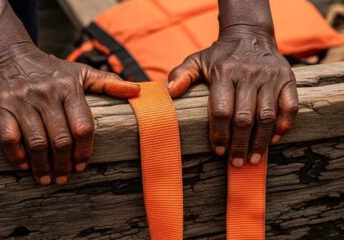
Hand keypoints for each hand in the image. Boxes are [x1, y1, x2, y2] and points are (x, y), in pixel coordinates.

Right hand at [0, 44, 139, 184]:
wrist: (11, 55)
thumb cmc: (52, 70)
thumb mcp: (81, 72)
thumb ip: (108, 83)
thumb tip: (136, 90)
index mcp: (69, 88)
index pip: (83, 126)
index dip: (85, 150)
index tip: (82, 164)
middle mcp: (46, 94)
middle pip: (61, 139)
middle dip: (64, 163)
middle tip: (64, 176)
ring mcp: (22, 101)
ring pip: (37, 142)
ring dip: (43, 166)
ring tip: (47, 178)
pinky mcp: (1, 106)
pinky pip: (9, 137)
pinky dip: (17, 155)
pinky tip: (25, 164)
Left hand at [168, 26, 297, 166]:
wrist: (250, 35)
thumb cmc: (220, 56)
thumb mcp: (197, 60)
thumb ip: (182, 75)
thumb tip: (169, 92)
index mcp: (224, 72)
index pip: (221, 110)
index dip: (219, 134)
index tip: (218, 151)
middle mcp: (248, 74)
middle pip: (244, 118)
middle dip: (239, 145)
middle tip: (236, 163)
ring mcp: (270, 77)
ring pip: (267, 116)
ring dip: (261, 141)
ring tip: (254, 160)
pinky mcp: (287, 79)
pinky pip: (290, 106)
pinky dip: (284, 125)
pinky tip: (274, 140)